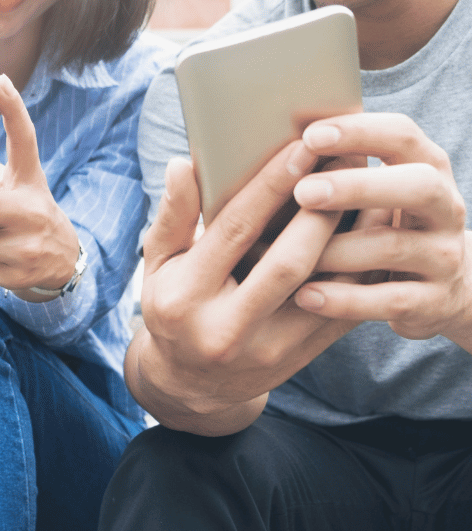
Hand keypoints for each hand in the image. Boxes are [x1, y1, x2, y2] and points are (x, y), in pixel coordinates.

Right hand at [128, 141, 356, 434]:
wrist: (189, 384)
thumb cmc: (174, 309)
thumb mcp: (159, 266)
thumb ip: (173, 217)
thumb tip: (182, 164)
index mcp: (185, 299)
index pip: (233, 233)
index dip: (270, 187)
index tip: (303, 146)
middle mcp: (224, 330)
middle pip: (289, 263)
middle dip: (323, 210)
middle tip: (349, 164)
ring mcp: (265, 351)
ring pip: (325, 288)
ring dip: (354, 238)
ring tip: (372, 192)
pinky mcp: (297, 359)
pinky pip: (340, 309)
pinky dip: (360, 270)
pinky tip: (372, 236)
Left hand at [292, 114, 471, 351]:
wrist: (443, 291)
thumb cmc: (387, 231)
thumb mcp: (377, 197)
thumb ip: (342, 173)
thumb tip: (276, 148)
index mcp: (426, 170)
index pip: (403, 136)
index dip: (360, 132)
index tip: (310, 135)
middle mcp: (444, 209)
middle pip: (415, 186)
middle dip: (358, 186)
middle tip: (304, 191)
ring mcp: (443, 257)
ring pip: (392, 247)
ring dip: (337, 249)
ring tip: (286, 254)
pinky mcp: (432, 302)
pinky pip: (389, 300)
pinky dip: (344, 299)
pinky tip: (304, 296)